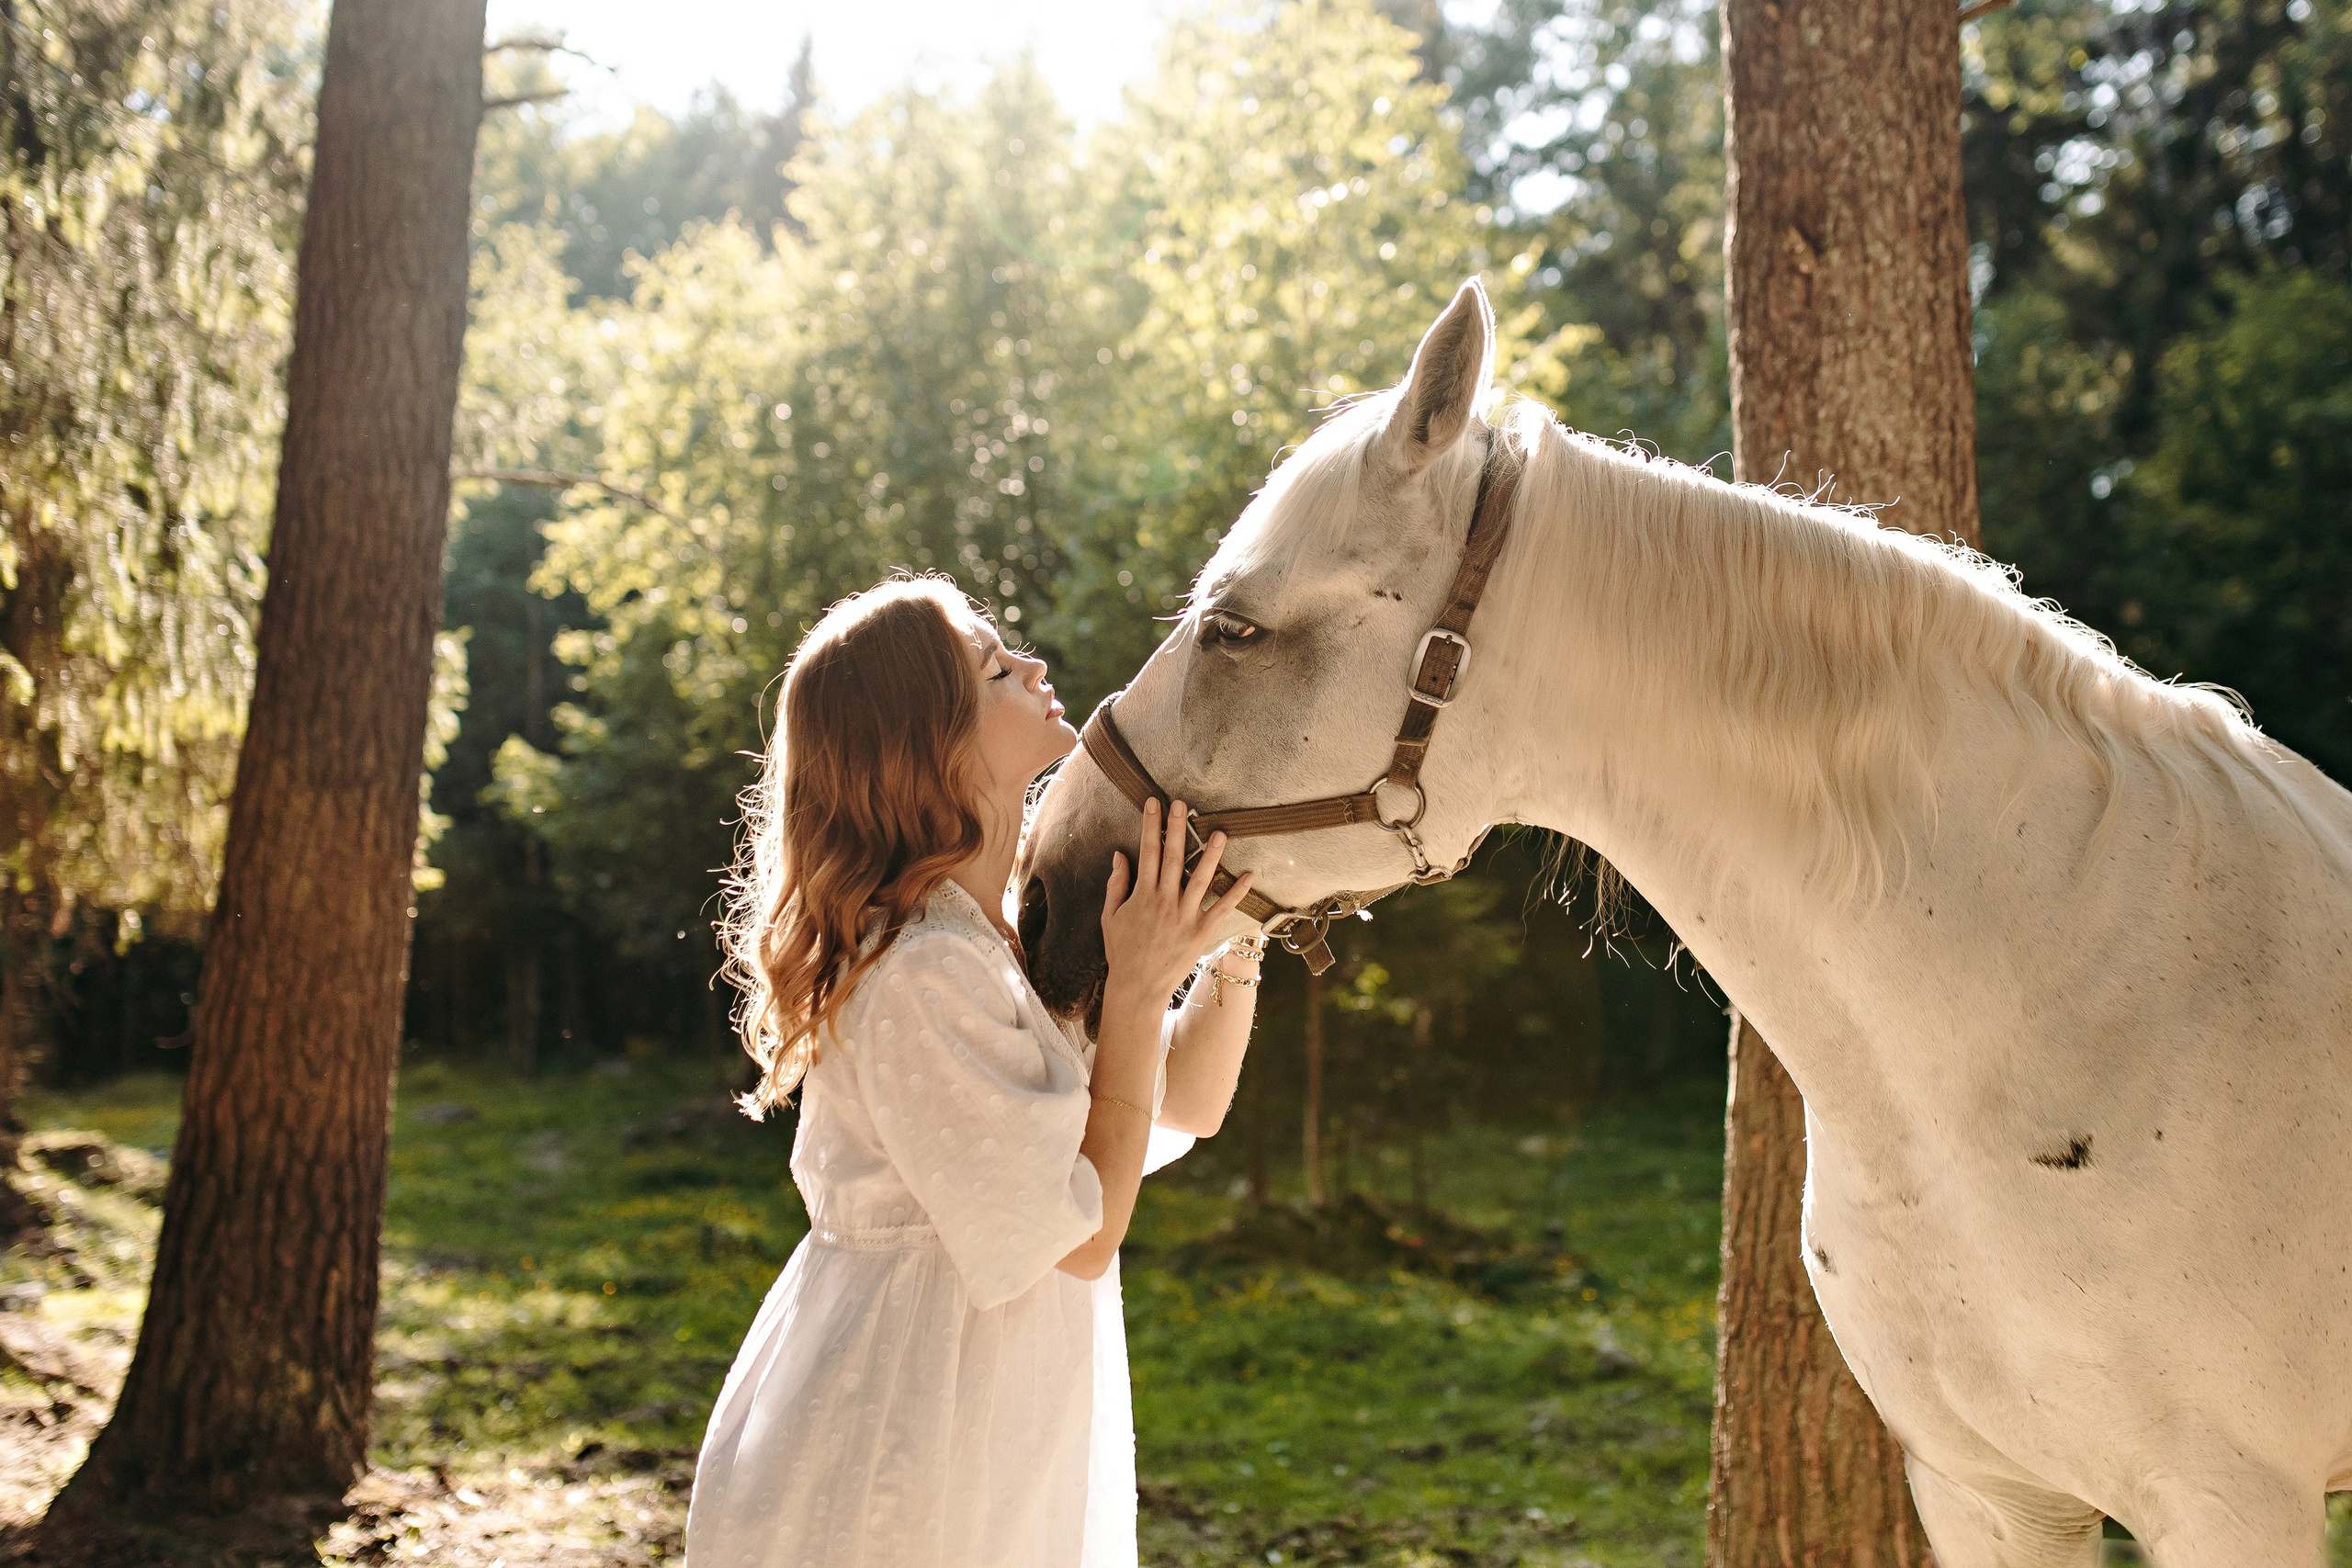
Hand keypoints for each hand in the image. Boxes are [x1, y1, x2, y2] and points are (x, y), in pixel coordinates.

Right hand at [1100, 799, 1254, 1015]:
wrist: (1137, 988)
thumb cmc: (1122, 952)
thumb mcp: (1110, 916)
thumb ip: (1115, 884)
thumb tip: (1119, 855)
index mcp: (1142, 895)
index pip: (1147, 852)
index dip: (1150, 825)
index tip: (1154, 803)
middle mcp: (1164, 902)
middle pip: (1173, 857)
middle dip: (1177, 828)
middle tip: (1183, 804)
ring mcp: (1184, 916)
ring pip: (1200, 879)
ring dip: (1210, 854)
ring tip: (1220, 832)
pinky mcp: (1201, 932)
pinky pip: (1221, 909)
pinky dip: (1237, 892)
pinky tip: (1249, 874)